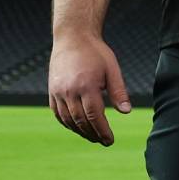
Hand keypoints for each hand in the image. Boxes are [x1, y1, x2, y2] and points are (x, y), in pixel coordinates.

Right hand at [48, 31, 131, 145]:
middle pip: (80, 121)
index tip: (110, 140)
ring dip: (80, 131)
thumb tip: (126, 112)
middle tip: (103, 142)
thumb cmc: (96, 52)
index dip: (102, 131)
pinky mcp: (52, 91)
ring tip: (92, 137)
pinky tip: (77, 128)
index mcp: (86, 86)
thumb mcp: (112, 69)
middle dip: (92, 134)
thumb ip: (118, 92)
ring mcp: (58, 92)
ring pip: (67, 119)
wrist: (72, 38)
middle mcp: (69, 91)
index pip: (94, 116)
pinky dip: (67, 123)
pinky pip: (58, 113)